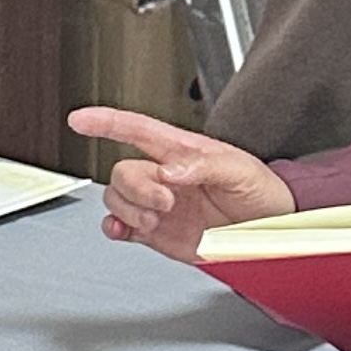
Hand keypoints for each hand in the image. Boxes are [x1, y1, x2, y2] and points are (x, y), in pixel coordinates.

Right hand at [68, 110, 293, 262]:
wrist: (270, 231)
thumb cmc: (261, 191)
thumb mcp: (241, 169)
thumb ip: (204, 165)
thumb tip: (170, 171)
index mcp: (182, 152)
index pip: (137, 129)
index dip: (106, 121)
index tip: (80, 119)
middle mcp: (164, 176)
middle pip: (123, 171)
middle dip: (137, 188)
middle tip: (165, 202)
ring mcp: (158, 204)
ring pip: (117, 199)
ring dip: (130, 210)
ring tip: (158, 218)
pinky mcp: (157, 232)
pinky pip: (121, 226)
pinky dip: (115, 228)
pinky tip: (125, 229)